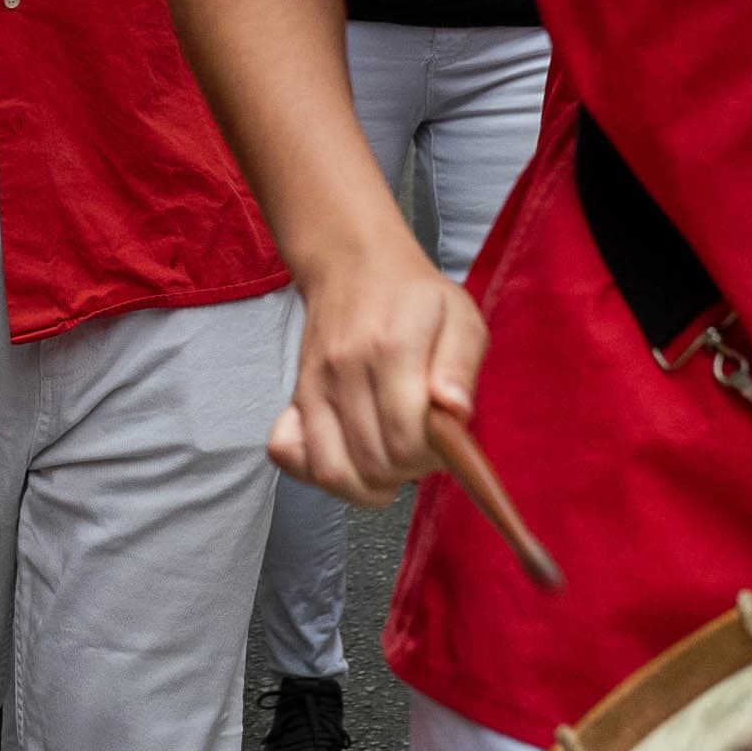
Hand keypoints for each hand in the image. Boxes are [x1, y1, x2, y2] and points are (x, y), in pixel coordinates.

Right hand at [273, 244, 487, 506]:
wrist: (353, 266)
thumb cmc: (416, 299)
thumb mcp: (461, 317)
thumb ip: (462, 365)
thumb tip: (456, 412)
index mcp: (392, 349)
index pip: (407, 438)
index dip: (432, 457)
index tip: (444, 442)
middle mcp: (345, 370)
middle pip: (373, 463)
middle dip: (406, 472)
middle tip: (421, 449)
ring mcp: (313, 385)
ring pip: (331, 472)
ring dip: (367, 485)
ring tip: (390, 464)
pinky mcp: (295, 396)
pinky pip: (289, 455)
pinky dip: (317, 473)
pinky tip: (348, 459)